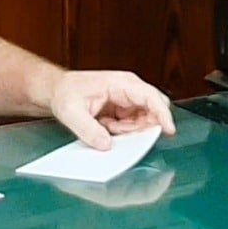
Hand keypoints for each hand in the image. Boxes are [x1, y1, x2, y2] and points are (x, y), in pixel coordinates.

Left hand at [46, 71, 175, 150]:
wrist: (58, 90)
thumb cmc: (66, 92)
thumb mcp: (71, 112)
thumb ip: (89, 130)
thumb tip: (106, 145)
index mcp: (120, 83)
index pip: (150, 97)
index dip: (162, 114)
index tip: (169, 130)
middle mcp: (129, 89)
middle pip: (153, 110)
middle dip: (141, 126)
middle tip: (116, 130)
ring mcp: (128, 99)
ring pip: (144, 120)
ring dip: (128, 130)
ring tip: (104, 124)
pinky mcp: (124, 108)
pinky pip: (134, 124)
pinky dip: (122, 130)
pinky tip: (105, 125)